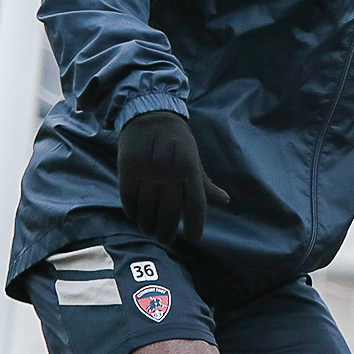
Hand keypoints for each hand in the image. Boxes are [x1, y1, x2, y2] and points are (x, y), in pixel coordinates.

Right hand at [117, 111, 229, 244]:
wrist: (150, 115)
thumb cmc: (176, 142)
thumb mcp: (193, 160)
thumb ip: (205, 184)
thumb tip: (226, 201)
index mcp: (190, 169)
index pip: (196, 204)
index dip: (196, 225)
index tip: (193, 238)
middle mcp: (171, 170)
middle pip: (170, 212)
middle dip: (168, 231)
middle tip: (166, 239)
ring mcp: (148, 170)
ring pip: (147, 208)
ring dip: (148, 224)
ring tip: (149, 230)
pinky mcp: (128, 168)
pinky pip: (129, 198)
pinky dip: (132, 211)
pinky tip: (135, 216)